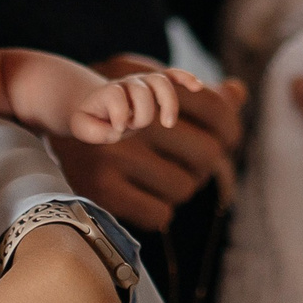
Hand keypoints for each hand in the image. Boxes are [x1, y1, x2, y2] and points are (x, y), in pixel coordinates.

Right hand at [53, 56, 247, 231]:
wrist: (63, 120)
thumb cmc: (125, 108)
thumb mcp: (157, 88)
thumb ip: (202, 95)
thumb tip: (238, 92)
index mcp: (154, 89)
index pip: (218, 112)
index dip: (229, 130)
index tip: (224, 140)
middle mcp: (137, 120)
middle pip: (208, 155)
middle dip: (204, 164)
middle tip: (188, 164)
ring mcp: (116, 155)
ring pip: (184, 187)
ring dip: (179, 187)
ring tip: (159, 177)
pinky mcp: (100, 188)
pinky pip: (159, 214)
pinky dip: (157, 210)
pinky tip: (143, 195)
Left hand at [68, 67, 205, 144]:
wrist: (92, 102)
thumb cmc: (89, 118)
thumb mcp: (82, 127)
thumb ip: (94, 130)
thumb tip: (117, 130)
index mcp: (108, 92)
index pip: (116, 95)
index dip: (118, 114)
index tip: (115, 129)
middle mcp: (126, 84)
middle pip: (142, 90)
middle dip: (141, 113)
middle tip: (134, 127)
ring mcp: (142, 83)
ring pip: (161, 81)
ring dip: (168, 102)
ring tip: (167, 123)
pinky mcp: (154, 85)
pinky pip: (172, 75)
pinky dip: (185, 78)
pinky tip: (197, 86)